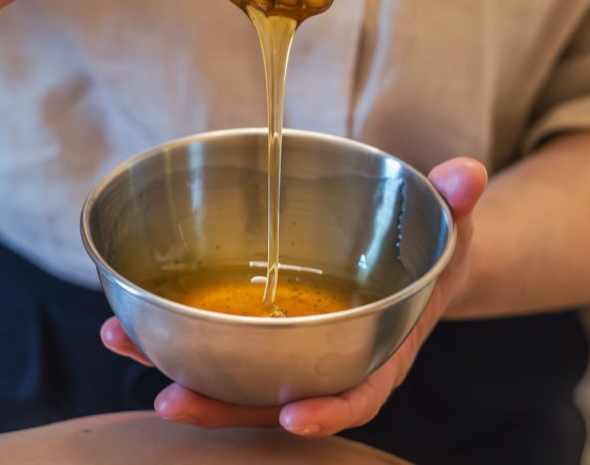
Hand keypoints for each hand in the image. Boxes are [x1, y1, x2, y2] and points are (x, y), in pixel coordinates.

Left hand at [101, 157, 487, 436]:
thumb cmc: (427, 250)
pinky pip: (218, 344)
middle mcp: (330, 361)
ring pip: (234, 377)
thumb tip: (467, 173)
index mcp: (382, 350)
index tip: (292, 416)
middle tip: (171, 401)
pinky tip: (130, 317)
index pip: (359, 392)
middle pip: (275, 399)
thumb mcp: (446, 226)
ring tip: (123, 343)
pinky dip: (173, 335)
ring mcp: (291, 350)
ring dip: (177, 369)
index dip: (328, 409)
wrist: (409, 259)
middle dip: (221, 405)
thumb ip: (453, 204)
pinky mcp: (262, 331)